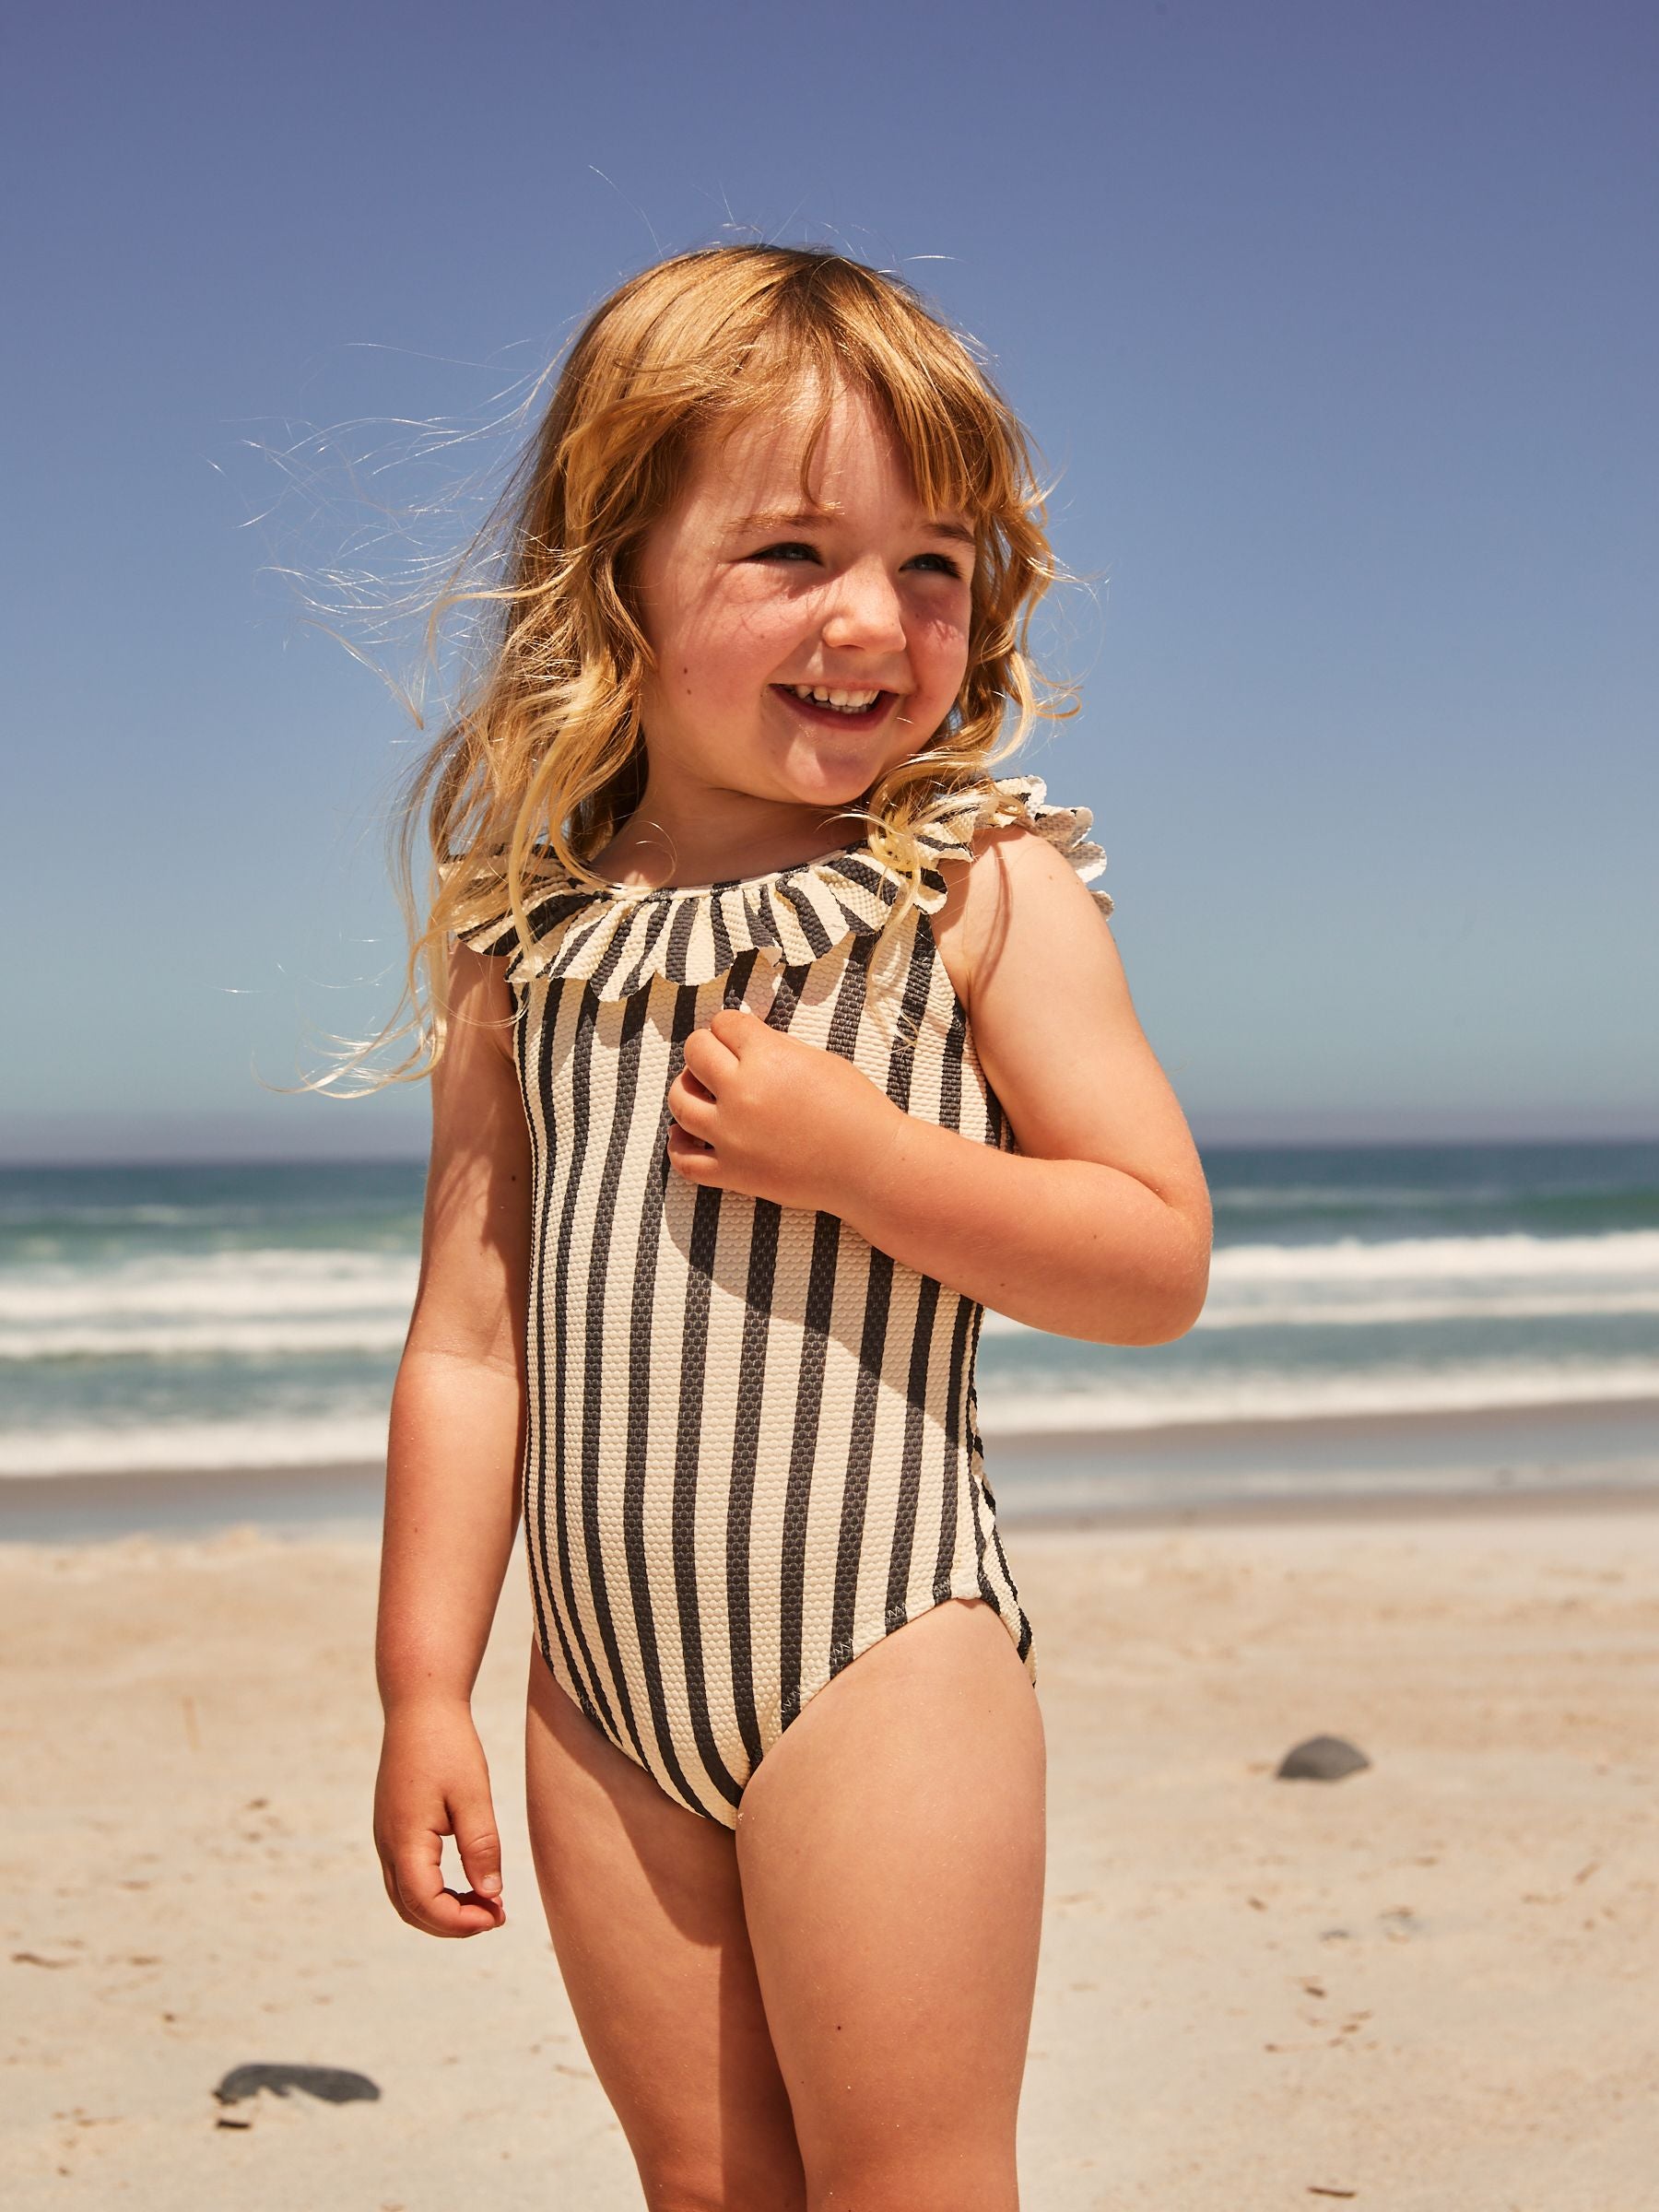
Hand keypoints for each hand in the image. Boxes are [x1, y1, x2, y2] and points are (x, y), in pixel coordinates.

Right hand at [373, 1701, 506, 1938]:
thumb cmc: (448, 1746)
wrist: (419, 1707)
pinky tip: (467, 1882)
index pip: (425, 1903)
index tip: (498, 1916)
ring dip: (442, 1911)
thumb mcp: (473, 1796)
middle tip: (496, 1915)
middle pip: (412, 1909)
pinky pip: (406, 1878)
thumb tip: (491, 1895)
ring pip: (406, 1898)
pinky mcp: (392, 1829)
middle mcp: (388, 1845)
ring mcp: (386, 1838)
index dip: (461, 1921)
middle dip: (453, 1923)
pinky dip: (433, 1893)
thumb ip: (481, 1847)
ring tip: (485, 1903)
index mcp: (405, 1839)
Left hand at [666, 1005, 898, 1213]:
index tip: (740, 1037)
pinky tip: (687, 1135)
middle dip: (707, 1051)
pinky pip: (683, 1160)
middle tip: (723, 1061)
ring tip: (704, 1094)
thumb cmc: (856, 1110)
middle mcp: (741, 1093)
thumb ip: (774, 1048)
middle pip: (695, 1053)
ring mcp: (731, 1136)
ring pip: (679, 1101)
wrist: (872, 1167)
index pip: (723, 1024)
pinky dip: (678, 1144)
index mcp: (767, 1058)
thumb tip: (743, 1042)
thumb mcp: (818, 1060)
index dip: (731, 1027)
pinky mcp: (732, 1173)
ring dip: (688, 1090)